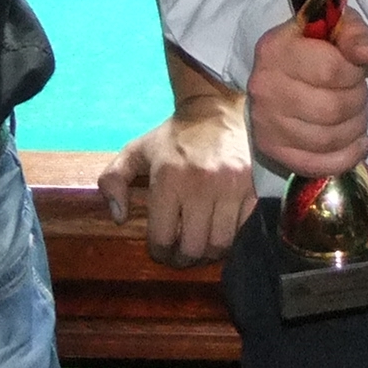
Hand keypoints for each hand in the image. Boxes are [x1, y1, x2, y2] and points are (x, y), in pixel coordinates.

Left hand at [96, 92, 254, 266]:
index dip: (159, 251)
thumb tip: (118, 217)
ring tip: (203, 245)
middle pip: (193, 247)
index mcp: (168, 179)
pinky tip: (223, 229)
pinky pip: (244, 228)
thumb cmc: (173, 136)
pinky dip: (233, 236)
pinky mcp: (254, 187)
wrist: (215, 108)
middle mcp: (200, 186)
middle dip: (184, 258)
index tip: (162, 251)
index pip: (162, 237)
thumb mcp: (136, 151)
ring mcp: (231, 188)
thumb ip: (114, 179)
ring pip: (220, 243)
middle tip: (182, 255)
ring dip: (209, 252)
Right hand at [246, 11, 367, 177]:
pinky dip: (346, 157)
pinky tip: (358, 143)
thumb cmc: (312, 47)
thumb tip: (367, 55)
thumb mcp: (335, 27)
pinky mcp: (272, 150)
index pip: (330, 70)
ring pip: (327, 139)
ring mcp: (265, 123)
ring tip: (357, 116)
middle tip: (358, 95)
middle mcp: (265, 87)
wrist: (277, 73)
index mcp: (276, 49)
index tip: (356, 70)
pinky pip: (317, 164)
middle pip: (331, 108)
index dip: (355, 73)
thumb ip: (355, 35)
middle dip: (358, 102)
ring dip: (355, 129)